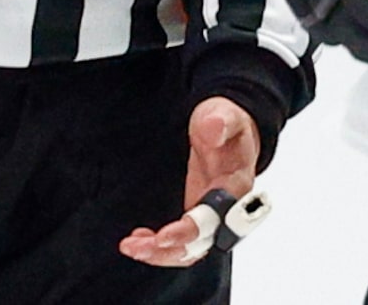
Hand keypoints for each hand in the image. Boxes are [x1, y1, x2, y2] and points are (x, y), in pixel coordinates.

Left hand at [119, 99, 259, 265]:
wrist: (229, 124)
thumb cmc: (228, 121)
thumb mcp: (224, 114)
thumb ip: (221, 121)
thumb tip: (213, 128)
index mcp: (235, 187)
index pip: (214, 219)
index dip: (189, 232)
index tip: (163, 236)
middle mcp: (226, 208)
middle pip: (201, 243)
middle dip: (168, 250)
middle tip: (136, 247)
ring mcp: (212, 213)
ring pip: (191, 248)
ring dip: (162, 253)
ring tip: (132, 248)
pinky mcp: (198, 212)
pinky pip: (184, 238)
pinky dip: (162, 244)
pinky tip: (140, 239)